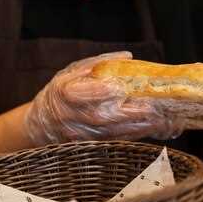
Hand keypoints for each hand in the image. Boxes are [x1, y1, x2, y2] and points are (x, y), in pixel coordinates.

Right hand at [24, 52, 182, 145]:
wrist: (44, 122)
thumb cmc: (62, 91)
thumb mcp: (72, 71)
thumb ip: (98, 64)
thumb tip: (127, 57)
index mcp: (64, 92)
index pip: (80, 94)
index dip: (100, 91)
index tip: (120, 88)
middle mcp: (70, 116)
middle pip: (100, 117)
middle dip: (127, 113)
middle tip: (151, 107)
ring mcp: (80, 134)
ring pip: (110, 132)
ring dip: (136, 127)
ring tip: (158, 119)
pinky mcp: (90, 144)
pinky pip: (114, 141)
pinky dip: (133, 134)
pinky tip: (149, 128)